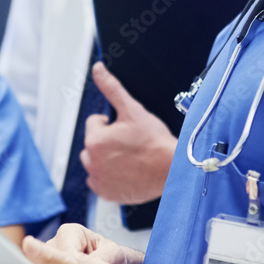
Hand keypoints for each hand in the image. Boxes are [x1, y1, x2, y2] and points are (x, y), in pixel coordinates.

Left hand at [81, 62, 177, 202]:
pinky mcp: (107, 194)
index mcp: (95, 140)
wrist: (171, 170)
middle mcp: (92, 162)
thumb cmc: (155, 142)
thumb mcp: (132, 110)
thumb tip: (97, 69)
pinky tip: (126, 172)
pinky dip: (109, 177)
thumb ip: (111, 88)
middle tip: (130, 144)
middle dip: (107, 141)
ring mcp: (99, 180)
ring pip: (95, 162)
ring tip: (129, 158)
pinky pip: (100, 182)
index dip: (111, 124)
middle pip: (93, 144)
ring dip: (106, 158)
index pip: (94, 123)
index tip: (127, 130)